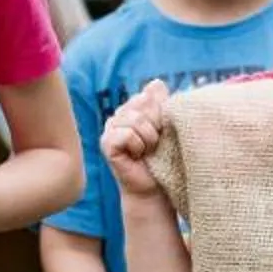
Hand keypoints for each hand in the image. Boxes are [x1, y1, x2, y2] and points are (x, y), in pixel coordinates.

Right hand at [102, 79, 173, 196]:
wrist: (155, 188)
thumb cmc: (163, 159)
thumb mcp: (167, 127)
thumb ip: (162, 104)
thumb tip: (156, 83)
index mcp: (134, 107)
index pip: (150, 94)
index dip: (162, 113)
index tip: (162, 132)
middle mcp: (119, 114)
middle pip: (144, 103)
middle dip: (156, 125)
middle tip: (154, 144)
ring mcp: (110, 128)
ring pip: (136, 119)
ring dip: (149, 138)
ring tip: (147, 151)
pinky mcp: (106, 143)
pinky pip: (127, 134)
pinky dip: (137, 145)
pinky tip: (136, 156)